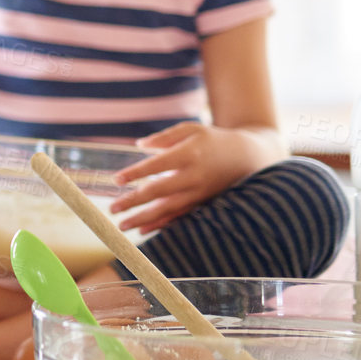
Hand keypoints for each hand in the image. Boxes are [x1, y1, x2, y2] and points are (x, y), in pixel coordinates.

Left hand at [110, 123, 276, 234]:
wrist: (248, 156)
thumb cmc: (213, 140)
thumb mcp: (191, 129)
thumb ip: (165, 136)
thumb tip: (139, 145)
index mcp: (189, 154)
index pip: (157, 166)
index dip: (136, 173)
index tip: (117, 180)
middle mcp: (194, 176)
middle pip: (160, 192)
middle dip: (134, 201)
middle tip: (112, 209)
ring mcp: (200, 193)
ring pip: (168, 210)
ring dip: (144, 219)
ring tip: (122, 225)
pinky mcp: (204, 203)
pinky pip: (180, 217)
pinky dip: (161, 224)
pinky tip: (143, 229)